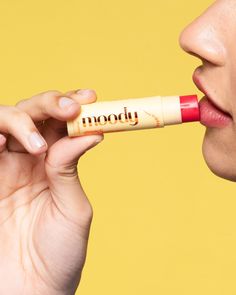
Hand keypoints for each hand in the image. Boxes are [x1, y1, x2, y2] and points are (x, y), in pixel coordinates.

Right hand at [0, 89, 102, 294]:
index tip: (90, 98)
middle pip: (36, 114)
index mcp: (58, 164)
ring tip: (36, 145)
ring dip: (22, 120)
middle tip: (69, 108)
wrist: (31, 288)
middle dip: (51, 104)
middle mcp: (32, 159)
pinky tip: (2, 143)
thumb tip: (89, 133)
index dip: (75, 106)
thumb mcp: (73, 208)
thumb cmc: (59, 253)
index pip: (64, 124)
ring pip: (7, 121)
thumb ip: (70, 169)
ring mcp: (7, 166)